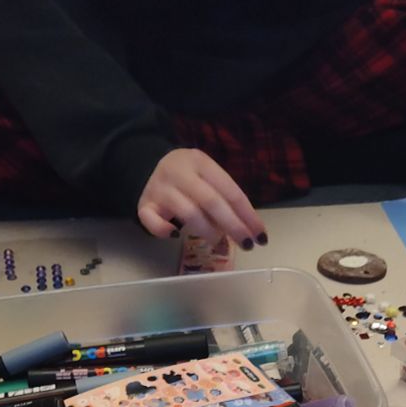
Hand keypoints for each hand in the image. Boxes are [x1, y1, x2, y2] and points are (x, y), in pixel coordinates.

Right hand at [137, 148, 266, 248]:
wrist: (147, 164)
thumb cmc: (189, 178)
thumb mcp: (208, 178)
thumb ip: (224, 199)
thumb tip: (247, 231)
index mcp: (200, 162)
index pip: (230, 191)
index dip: (248, 216)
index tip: (261, 236)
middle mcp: (179, 172)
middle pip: (211, 202)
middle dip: (233, 226)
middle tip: (247, 244)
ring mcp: (159, 188)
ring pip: (188, 213)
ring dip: (208, 231)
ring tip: (218, 242)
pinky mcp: (144, 204)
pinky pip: (152, 221)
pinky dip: (164, 231)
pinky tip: (176, 236)